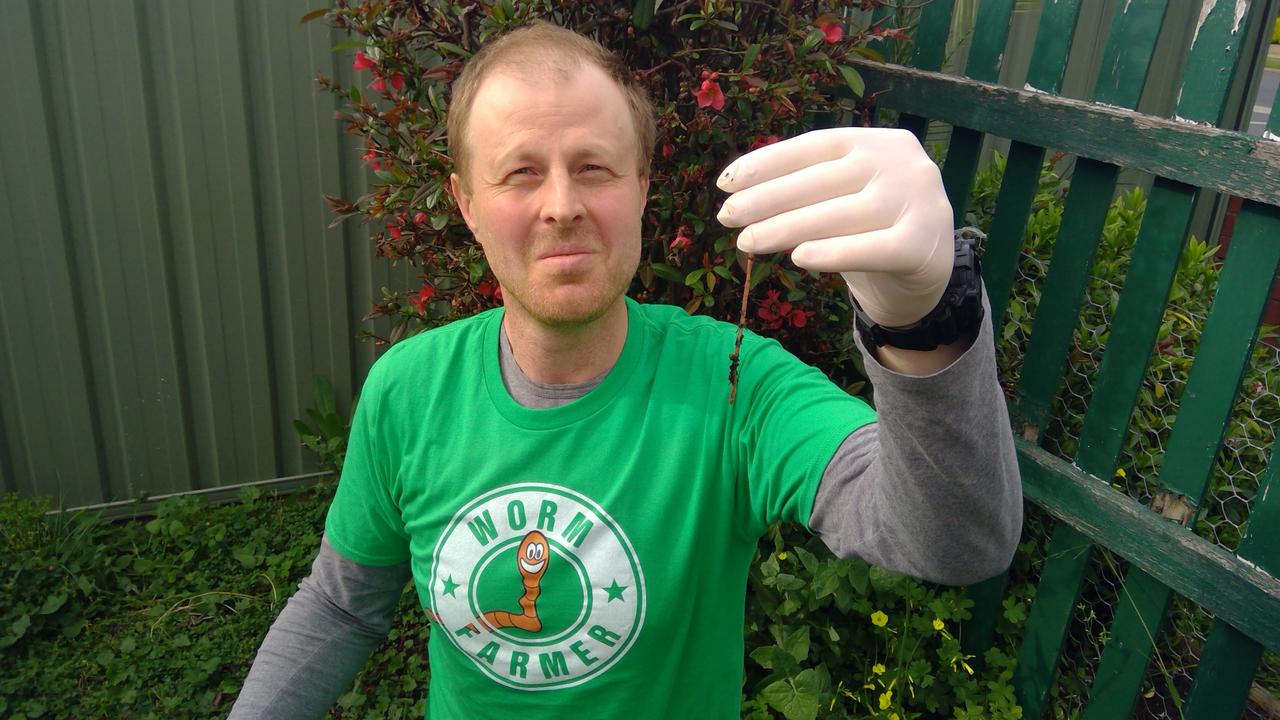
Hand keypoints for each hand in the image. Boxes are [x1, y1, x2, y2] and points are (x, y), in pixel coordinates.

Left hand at [715, 128, 953, 327]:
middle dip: (765, 199)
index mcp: (878, 141)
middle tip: (725, 217)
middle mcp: (900, 163)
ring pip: (838, 215)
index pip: (813, 146)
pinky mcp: (922, 245)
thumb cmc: (870, 228)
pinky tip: (798, 258)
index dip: (766, 163)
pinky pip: (869, 250)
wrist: (926, 272)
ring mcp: (918, 201)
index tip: (725, 183)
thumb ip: (808, 188)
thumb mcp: (844, 195)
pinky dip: (831, 254)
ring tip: (746, 242)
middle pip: (820, 181)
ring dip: (784, 229)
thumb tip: (740, 195)